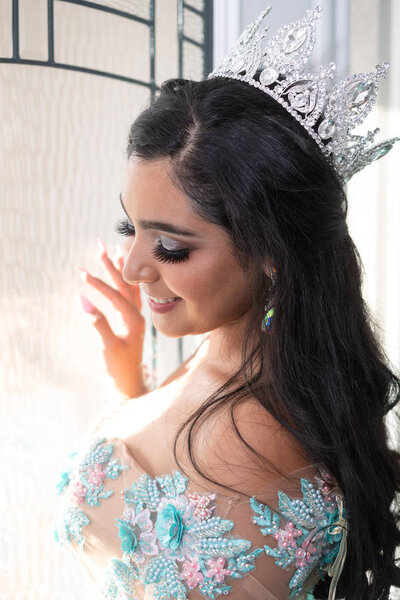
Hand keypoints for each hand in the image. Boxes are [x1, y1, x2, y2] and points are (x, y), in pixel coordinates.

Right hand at [75, 239, 149, 398]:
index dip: (99, 284)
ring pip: (128, 287)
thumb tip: (83, 302)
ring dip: (120, 270)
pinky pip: (129, 295)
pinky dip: (123, 282)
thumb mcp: (108, 347)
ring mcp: (135, 317)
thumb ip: (98, 324)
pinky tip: (121, 274)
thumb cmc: (119, 368)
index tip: (81, 273)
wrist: (129, 384)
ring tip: (115, 250)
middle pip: (125, 284)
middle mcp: (138, 315)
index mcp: (134, 320)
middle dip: (111, 265)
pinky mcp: (131, 320)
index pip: (116, 296)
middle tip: (100, 246)